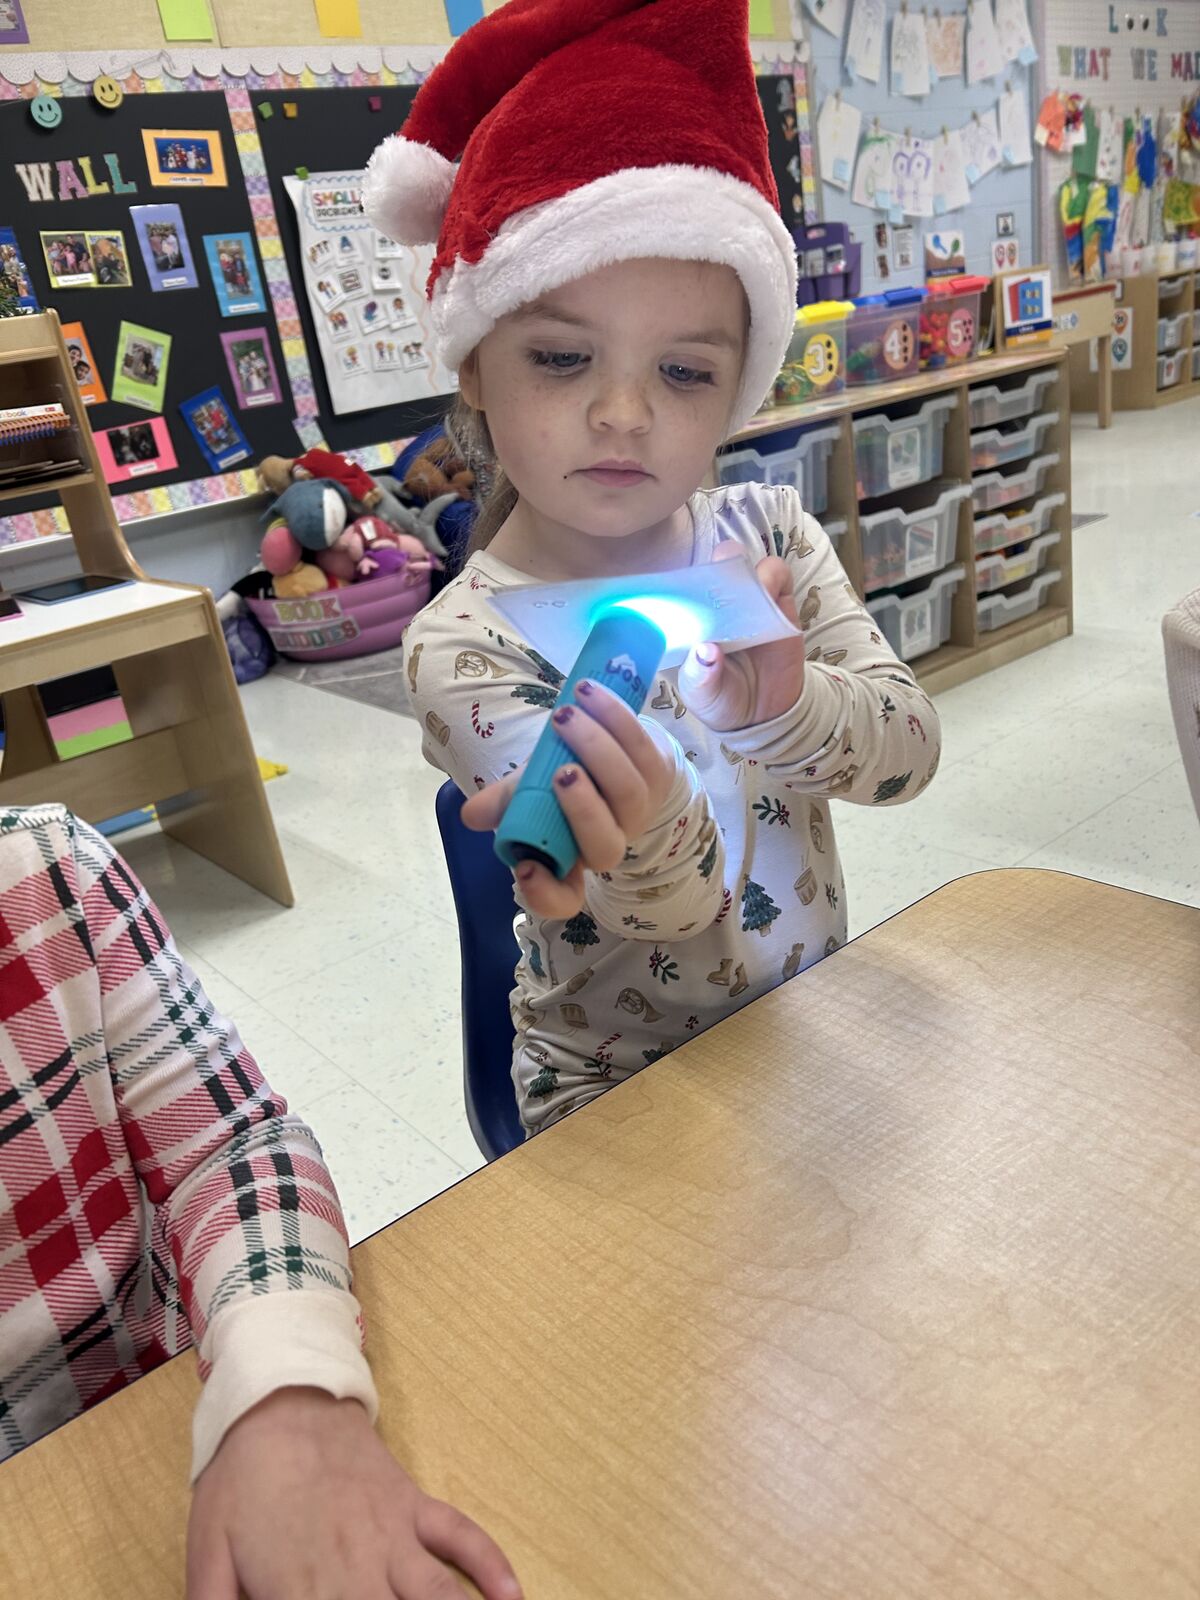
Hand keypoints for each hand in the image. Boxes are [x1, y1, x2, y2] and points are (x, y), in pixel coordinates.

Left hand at [187, 1388, 521, 1599]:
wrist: (279, 1396)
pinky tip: (513, 1595)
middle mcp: (356, 1569)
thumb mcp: (206, 1551)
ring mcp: (393, 1534)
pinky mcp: (414, 1505)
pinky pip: (461, 1534)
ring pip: (438, 1596)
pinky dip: (491, 1564)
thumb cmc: (239, 1477)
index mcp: (299, 1589)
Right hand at [462, 678, 674, 919]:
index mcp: (570, 857)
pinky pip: (643, 748)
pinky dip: (615, 718)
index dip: (546, 893)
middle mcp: (607, 843)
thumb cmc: (561, 779)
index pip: (563, 898)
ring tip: (565, 715)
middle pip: (606, 846)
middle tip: (559, 771)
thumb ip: (504, 802)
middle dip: (583, 809)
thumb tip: (472, 814)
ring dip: (598, 749)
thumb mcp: (527, 792)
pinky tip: (589, 694)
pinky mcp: (660, 773)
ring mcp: (639, 811)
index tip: (525, 867)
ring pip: (629, 792)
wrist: (611, 749)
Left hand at [677, 542, 805, 731]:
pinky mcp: (778, 604)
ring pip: (747, 563)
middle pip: (714, 564)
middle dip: (718, 566)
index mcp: (689, 618)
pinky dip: (776, 580)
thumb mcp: (702, 694)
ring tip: (752, 599)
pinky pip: (779, 576)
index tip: (687, 591)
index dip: (683, 582)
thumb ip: (701, 676)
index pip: (681, 587)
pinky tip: (773, 603)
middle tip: (722, 589)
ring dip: (749, 573)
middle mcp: (717, 603)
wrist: (763, 714)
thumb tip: (705, 651)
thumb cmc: (720, 698)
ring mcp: (748, 601)